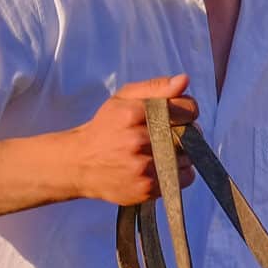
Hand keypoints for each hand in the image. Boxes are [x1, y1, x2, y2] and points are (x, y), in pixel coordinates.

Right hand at [60, 75, 199, 205]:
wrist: (79, 164)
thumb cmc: (106, 128)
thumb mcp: (123, 99)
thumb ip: (155, 87)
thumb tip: (184, 80)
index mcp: (133, 114)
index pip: (186, 109)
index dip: (187, 112)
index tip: (178, 116)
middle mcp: (137, 140)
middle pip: (188, 134)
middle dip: (184, 133)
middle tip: (166, 135)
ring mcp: (142, 166)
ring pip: (187, 157)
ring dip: (181, 154)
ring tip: (160, 152)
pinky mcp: (146, 188)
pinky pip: (183, 178)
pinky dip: (178, 173)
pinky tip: (160, 167)